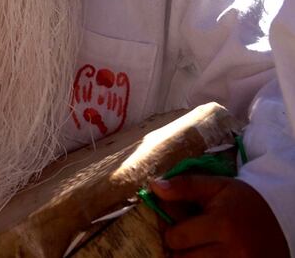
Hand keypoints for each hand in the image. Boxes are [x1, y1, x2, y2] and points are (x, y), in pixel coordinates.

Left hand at [151, 175, 286, 257]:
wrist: (282, 223)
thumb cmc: (244, 204)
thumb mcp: (218, 187)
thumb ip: (185, 185)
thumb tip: (154, 186)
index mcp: (223, 224)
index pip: (176, 237)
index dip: (171, 231)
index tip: (179, 225)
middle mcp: (232, 250)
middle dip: (180, 248)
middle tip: (189, 238)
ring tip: (200, 246)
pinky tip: (208, 253)